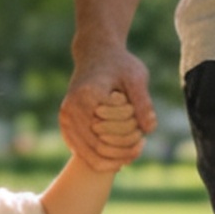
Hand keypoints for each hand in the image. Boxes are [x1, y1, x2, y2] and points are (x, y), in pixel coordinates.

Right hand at [62, 46, 156, 171]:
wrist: (95, 55)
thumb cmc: (119, 65)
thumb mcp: (136, 77)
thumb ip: (143, 102)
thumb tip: (149, 130)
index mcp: (87, 96)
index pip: (112, 129)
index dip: (131, 132)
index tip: (143, 125)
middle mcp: (71, 110)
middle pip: (101, 146)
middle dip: (125, 148)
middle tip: (142, 142)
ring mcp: (65, 120)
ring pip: (91, 155)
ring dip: (115, 158)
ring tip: (135, 149)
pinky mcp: (66, 127)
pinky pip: (84, 154)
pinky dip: (104, 159)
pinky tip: (122, 153)